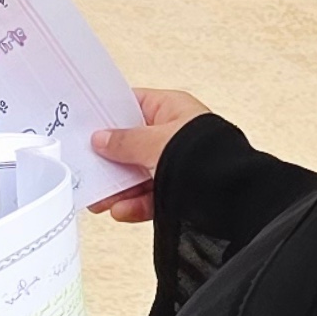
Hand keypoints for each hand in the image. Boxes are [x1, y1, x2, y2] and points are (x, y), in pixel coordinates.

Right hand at [87, 88, 212, 222]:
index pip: (132, 105)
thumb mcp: (154, 143)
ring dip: (118, 188)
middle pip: (132, 144)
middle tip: (86, 170)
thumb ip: (124, 142)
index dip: (107, 115)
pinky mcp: (180, 191)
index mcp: (172, 109)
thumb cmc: (202, 157)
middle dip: (109, 161)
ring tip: (99, 201)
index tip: (83, 126)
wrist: (234, 195)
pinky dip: (135, 204)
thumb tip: (100, 139)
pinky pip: (151, 196)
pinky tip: (121, 210)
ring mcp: (177, 164)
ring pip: (139, 174)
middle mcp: (174, 134)